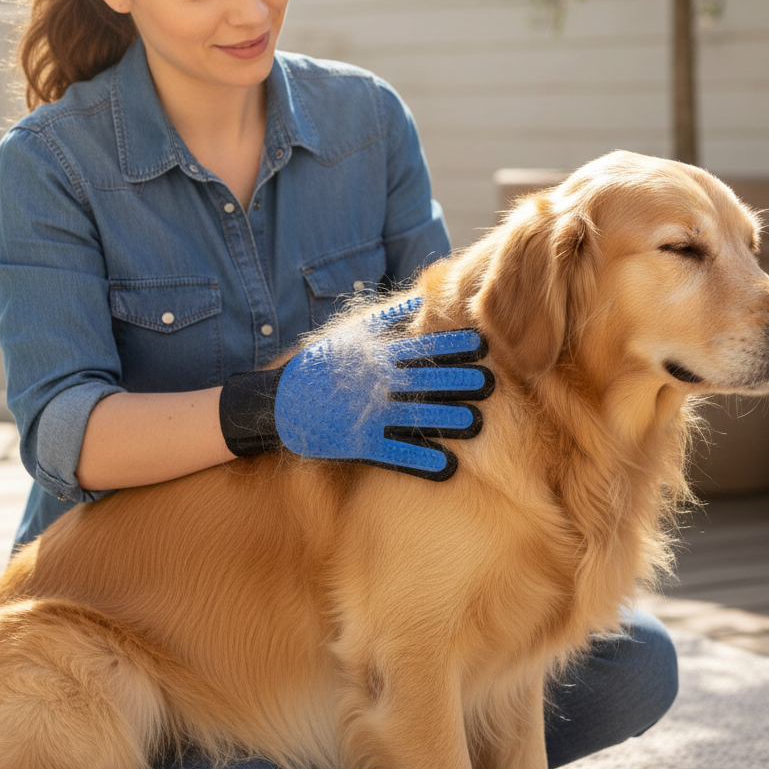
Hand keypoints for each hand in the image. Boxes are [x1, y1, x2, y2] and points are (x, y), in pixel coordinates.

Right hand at [219, 298, 492, 479]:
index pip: (422, 347)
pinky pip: (394, 454)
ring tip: (477, 424)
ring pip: (414, 416)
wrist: (277, 402)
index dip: (453, 346)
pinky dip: (421, 461)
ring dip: (446, 421)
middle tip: (491, 383)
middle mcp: (376, 383)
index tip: (483, 345)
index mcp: (377, 356)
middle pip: (424, 380)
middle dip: (458, 380)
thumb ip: (388, 319)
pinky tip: (448, 467)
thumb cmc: (320, 365)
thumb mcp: (351, 334)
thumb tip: (421, 301)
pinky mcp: (358, 444)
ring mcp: (367, 414)